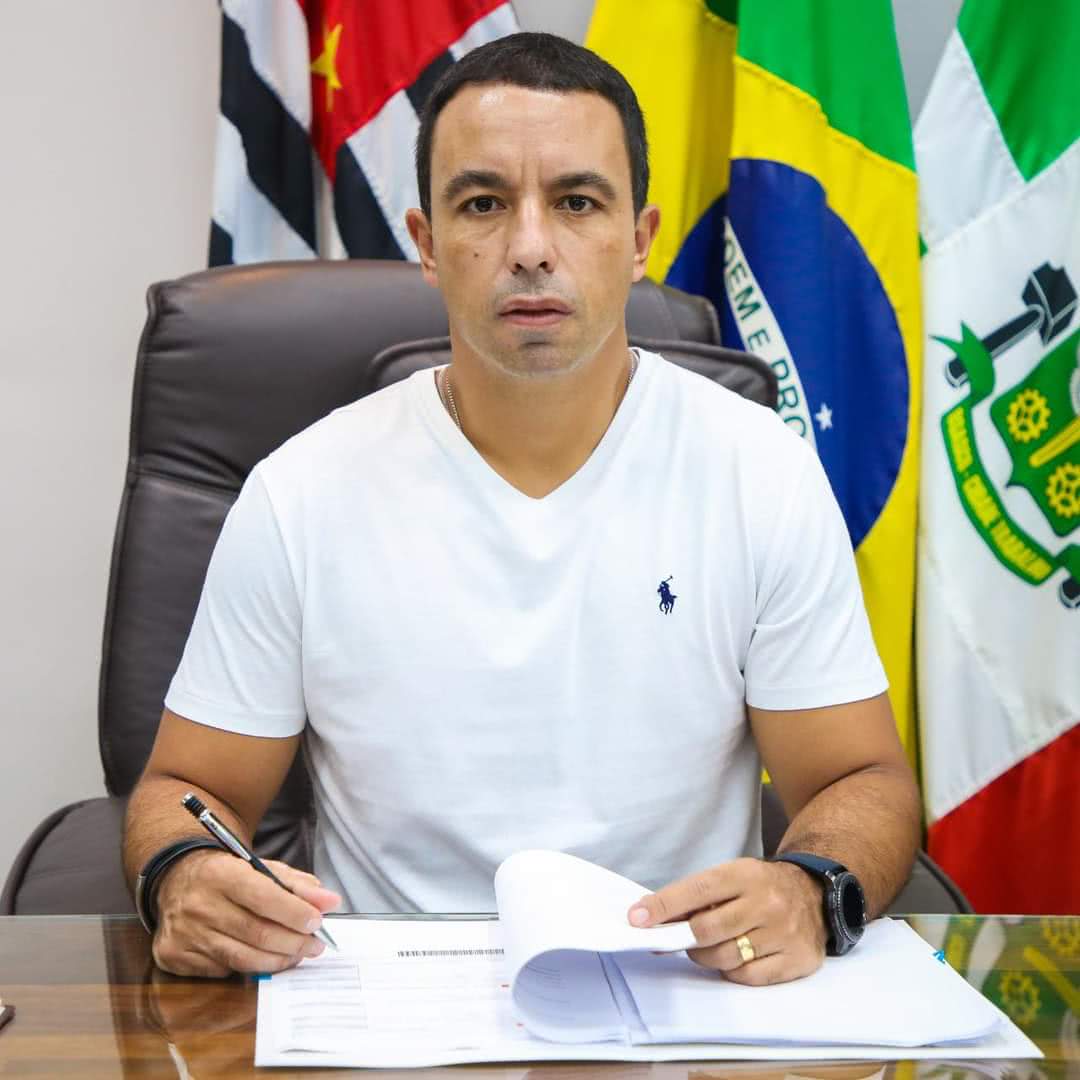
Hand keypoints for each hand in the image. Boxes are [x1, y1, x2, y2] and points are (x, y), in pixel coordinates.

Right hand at [152, 850, 341, 976]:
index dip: (294, 913)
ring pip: (241, 958)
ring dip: (277, 960)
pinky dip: (248, 966)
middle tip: (315, 946)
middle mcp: (199, 905)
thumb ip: (298, 885)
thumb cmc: (229, 875)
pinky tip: (261, 957)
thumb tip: (331, 902)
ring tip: (297, 955)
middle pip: (256, 933)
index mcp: (221, 874)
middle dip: (293, 942)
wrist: (176, 881)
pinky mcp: (174, 957)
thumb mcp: (262, 868)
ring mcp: (185, 934)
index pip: (264, 897)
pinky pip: (222, 970)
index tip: (317, 922)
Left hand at [627, 857, 826, 984]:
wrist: (815, 894)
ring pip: (725, 957)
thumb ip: (696, 897)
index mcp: (745, 874)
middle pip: (708, 930)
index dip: (664, 905)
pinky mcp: (796, 960)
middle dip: (682, 938)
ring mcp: (784, 933)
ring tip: (708, 946)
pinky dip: (733, 972)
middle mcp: (767, 902)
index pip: (697, 889)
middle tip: (671, 940)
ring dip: (706, 956)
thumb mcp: (732, 877)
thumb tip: (651, 918)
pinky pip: (748, 977)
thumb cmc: (760, 887)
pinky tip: (735, 957)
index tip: (636, 918)